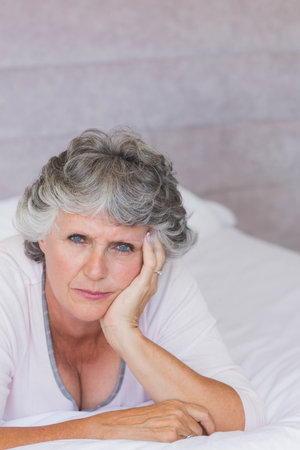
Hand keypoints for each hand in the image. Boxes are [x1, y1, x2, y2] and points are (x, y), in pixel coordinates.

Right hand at [82, 400, 215, 441]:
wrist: (126, 423)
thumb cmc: (144, 418)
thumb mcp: (164, 409)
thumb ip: (179, 413)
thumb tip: (194, 424)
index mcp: (178, 403)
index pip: (204, 412)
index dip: (210, 424)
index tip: (211, 432)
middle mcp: (179, 411)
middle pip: (199, 428)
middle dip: (199, 437)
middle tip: (195, 442)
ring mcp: (175, 423)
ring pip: (192, 438)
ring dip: (188, 442)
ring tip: (175, 440)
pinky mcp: (170, 436)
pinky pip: (183, 444)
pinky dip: (179, 445)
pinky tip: (169, 442)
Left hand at [100, 232, 164, 348]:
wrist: (118, 329)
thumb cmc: (113, 314)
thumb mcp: (115, 293)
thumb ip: (114, 282)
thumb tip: (101, 274)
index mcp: (145, 284)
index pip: (153, 261)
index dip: (150, 247)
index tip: (143, 233)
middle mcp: (151, 282)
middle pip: (159, 256)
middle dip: (155, 241)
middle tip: (149, 226)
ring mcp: (149, 282)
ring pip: (158, 256)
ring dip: (154, 241)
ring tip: (150, 228)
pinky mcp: (144, 283)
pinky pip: (151, 262)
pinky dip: (150, 248)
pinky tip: (146, 238)